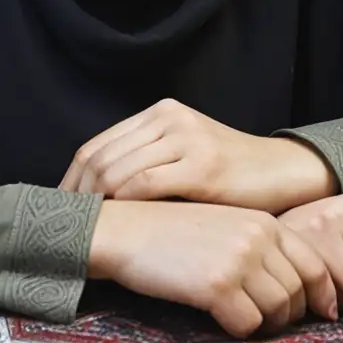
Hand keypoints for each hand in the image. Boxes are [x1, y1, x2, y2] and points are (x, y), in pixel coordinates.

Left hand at [60, 98, 336, 213]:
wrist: (283, 172)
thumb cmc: (229, 175)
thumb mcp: (181, 156)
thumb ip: (146, 162)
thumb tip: (96, 193)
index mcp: (158, 114)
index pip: (96, 146)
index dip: (71, 180)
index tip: (59, 210)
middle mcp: (168, 119)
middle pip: (100, 157)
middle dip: (76, 194)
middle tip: (65, 225)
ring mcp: (186, 139)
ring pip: (118, 169)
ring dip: (95, 201)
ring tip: (86, 229)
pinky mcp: (203, 165)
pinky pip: (148, 183)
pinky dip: (125, 202)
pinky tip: (119, 223)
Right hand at [89, 199, 338, 336]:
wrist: (122, 229)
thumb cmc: (169, 231)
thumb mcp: (221, 225)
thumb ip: (258, 246)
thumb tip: (300, 290)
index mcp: (261, 219)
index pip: (315, 263)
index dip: (321, 294)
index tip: (318, 311)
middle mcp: (256, 235)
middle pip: (300, 293)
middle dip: (288, 314)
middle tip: (265, 319)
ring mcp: (239, 258)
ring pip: (279, 311)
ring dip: (263, 323)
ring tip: (238, 315)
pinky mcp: (217, 284)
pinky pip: (248, 325)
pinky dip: (237, 329)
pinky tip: (217, 316)